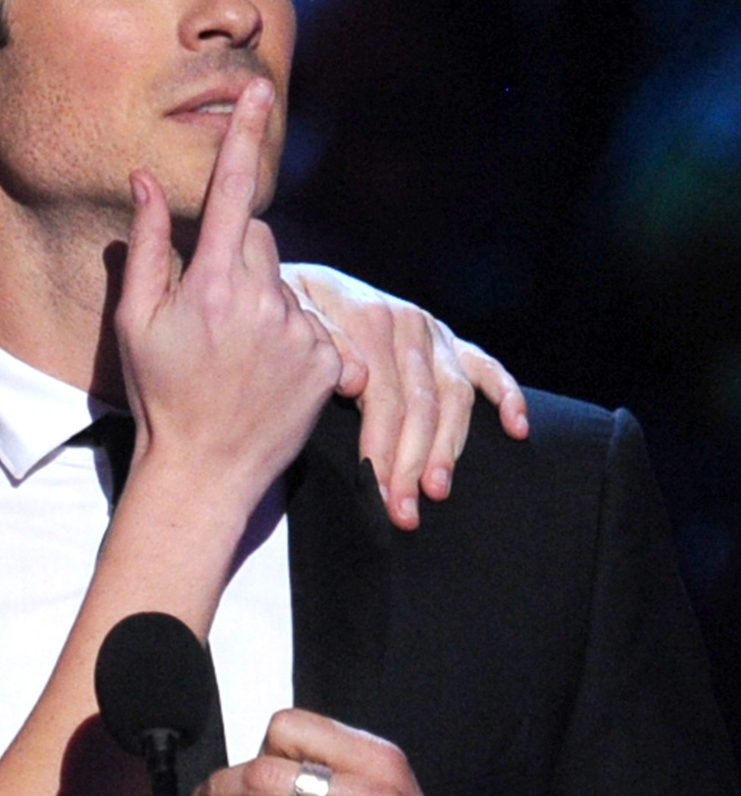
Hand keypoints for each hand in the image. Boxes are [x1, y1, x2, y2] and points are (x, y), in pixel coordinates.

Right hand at [116, 81, 342, 502]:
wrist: (205, 473)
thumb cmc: (159, 397)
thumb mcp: (136, 324)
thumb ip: (145, 249)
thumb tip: (143, 182)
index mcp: (211, 286)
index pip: (231, 194)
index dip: (243, 138)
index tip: (256, 91)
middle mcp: (262, 302)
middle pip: (259, 240)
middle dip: (235, 259)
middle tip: (208, 315)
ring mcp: (300, 332)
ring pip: (285, 284)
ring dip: (263, 304)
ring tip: (236, 357)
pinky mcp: (328, 359)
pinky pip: (312, 324)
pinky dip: (292, 339)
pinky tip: (264, 375)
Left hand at [283, 266, 528, 529]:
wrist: (281, 284)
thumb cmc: (279, 314)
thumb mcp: (284, 319)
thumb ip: (320, 345)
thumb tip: (357, 382)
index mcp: (369, 318)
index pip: (385, 397)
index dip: (383, 449)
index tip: (377, 493)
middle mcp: (407, 323)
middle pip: (422, 404)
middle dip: (412, 464)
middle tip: (403, 512)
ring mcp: (430, 332)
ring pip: (453, 397)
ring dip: (449, 448)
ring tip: (437, 491)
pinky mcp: (445, 339)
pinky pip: (484, 366)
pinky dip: (505, 394)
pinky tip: (517, 428)